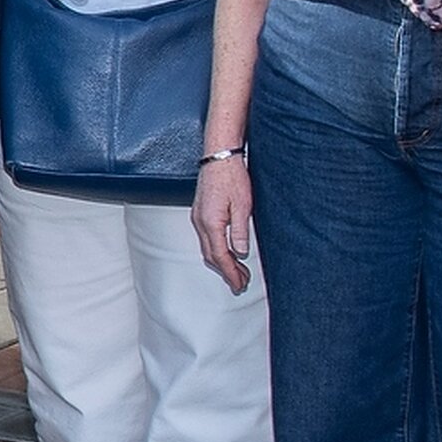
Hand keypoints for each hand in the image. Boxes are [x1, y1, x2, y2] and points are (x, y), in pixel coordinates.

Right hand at [187, 154, 255, 293]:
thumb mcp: (243, 205)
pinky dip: (216, 249)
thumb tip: (239, 251)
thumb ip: (240, 230)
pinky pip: (206, 238)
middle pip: (210, 255)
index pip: (220, 255)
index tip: (240, 283)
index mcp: (210, 222)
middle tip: (240, 283)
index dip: (230, 272)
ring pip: (207, 247)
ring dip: (221, 261)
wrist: (219, 157)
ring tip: (237, 270)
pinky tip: (226, 250)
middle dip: (225, 271)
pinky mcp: (200, 212)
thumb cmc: (231, 176)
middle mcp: (200, 222)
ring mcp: (198, 217)